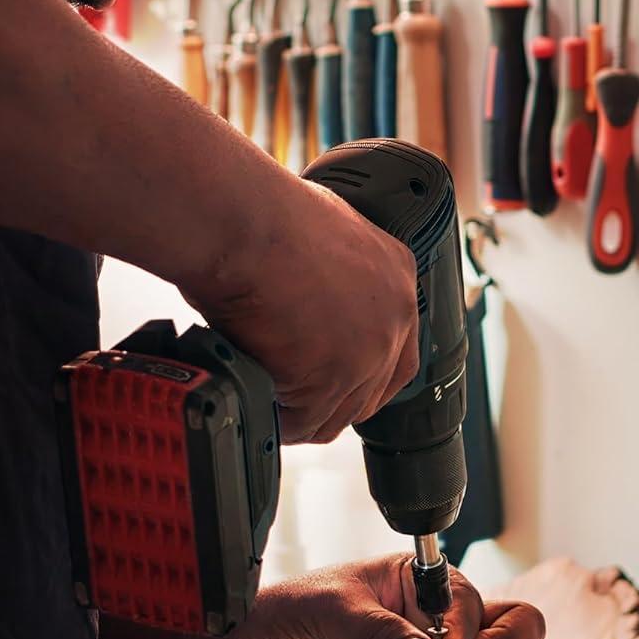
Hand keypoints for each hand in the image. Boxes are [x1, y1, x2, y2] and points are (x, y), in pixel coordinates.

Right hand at [182, 178, 418, 442]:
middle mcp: (393, 317)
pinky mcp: (331, 379)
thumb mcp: (322, 232)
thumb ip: (334, 272)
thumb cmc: (261, 216)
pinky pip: (301, 422)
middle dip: (330, 399)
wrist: (241, 222)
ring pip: (337, 413)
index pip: (396, 349)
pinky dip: (275, 420)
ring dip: (300, 412)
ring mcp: (368, 352)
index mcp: (395, 276)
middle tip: (291, 394)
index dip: (362, 373)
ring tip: (265, 397)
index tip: (332, 378)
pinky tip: (255, 402)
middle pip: (371, 389)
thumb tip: (311, 298)